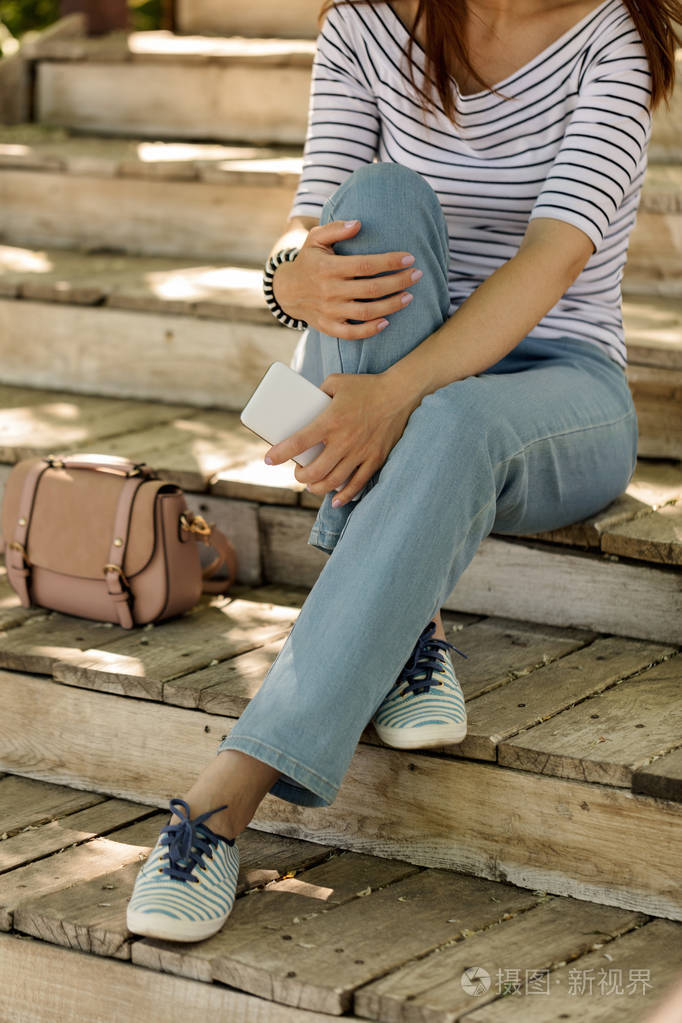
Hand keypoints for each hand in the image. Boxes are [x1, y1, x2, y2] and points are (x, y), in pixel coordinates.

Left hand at [264, 372, 419, 504]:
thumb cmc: (367, 386)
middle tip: (297, 473)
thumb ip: (319, 391)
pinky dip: (345, 495)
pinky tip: (336, 500)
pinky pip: (358, 483)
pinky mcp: (375, 459)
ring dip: (318, 488)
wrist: (401, 393)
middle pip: (315, 470)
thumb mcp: (336, 381)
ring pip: (334, 481)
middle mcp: (344, 440)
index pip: (299, 442)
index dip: (281, 453)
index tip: (268, 459)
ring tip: (311, 485)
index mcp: (331, 421)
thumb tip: (307, 401)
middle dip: (300, 476)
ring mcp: (360, 452)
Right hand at [272, 219, 422, 340]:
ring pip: (365, 311)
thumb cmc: (309, 261)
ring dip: (391, 305)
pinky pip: (352, 333)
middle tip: (417, 275)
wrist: (287, 291)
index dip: (389, 261)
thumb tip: (359, 224)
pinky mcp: (329, 326)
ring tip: (409, 297)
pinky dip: (370, 330)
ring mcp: (330, 311)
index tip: (409, 258)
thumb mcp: (315, 239)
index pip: (364, 265)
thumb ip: (336, 229)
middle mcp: (329, 290)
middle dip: (398, 282)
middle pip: (370, 288)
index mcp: (327, 267)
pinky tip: (387, 322)